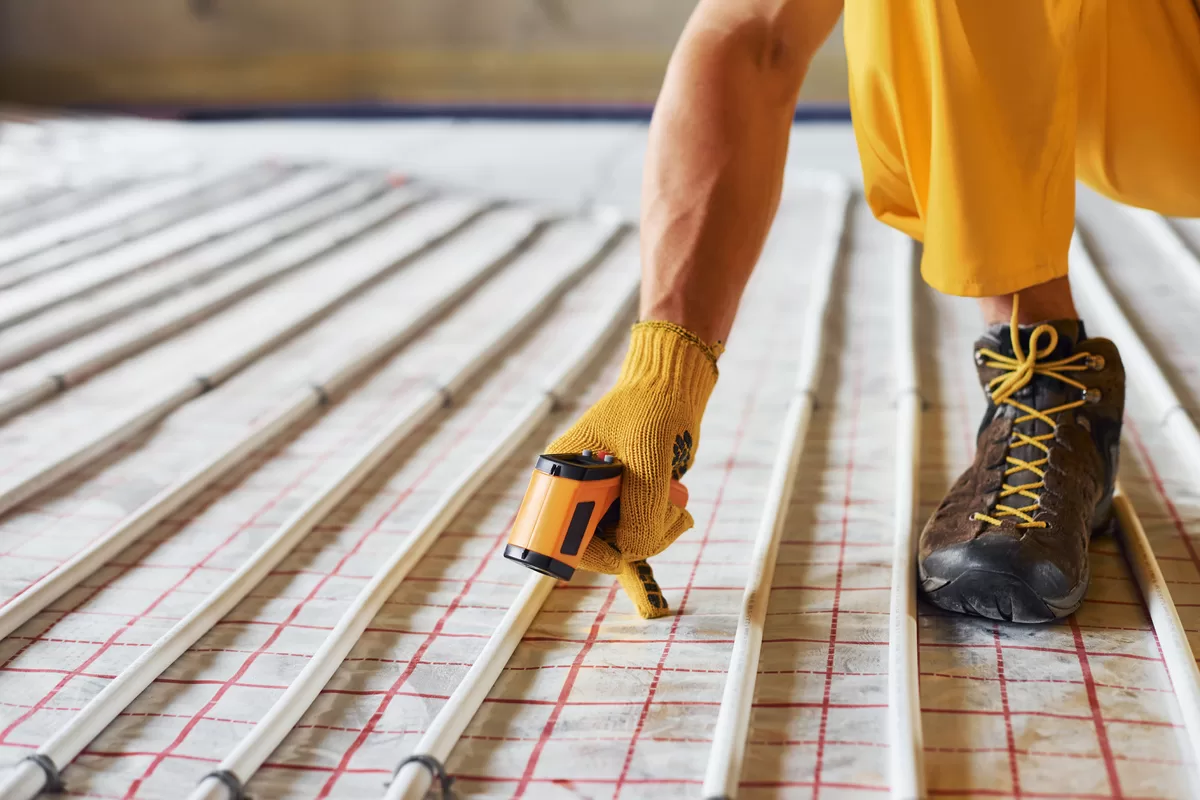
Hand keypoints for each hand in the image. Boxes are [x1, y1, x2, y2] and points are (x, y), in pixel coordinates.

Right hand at [547, 321, 719, 617]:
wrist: (672, 387)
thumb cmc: (652, 409)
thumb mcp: (647, 457)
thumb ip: (641, 507)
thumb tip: (633, 550)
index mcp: (561, 473)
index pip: (557, 532)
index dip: (584, 552)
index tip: (619, 557)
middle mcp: (577, 489)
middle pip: (593, 545)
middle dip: (632, 543)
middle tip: (668, 521)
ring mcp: (602, 496)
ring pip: (621, 542)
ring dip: (655, 533)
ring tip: (678, 507)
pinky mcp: (626, 499)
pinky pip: (638, 531)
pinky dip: (660, 528)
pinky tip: (678, 511)